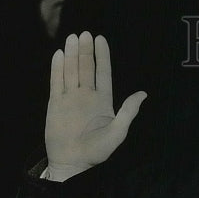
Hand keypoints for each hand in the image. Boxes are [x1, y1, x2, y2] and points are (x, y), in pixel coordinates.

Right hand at [44, 32, 146, 180]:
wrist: (73, 162)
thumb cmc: (97, 151)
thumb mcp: (118, 132)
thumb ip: (128, 112)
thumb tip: (143, 94)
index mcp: (102, 101)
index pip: (103, 73)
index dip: (102, 56)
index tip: (100, 39)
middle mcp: (86, 96)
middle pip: (85, 68)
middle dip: (85, 51)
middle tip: (84, 34)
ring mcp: (70, 98)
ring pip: (70, 71)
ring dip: (71, 55)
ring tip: (72, 38)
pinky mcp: (55, 104)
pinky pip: (56, 82)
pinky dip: (57, 68)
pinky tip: (59, 54)